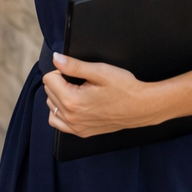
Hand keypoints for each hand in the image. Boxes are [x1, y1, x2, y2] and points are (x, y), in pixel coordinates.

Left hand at [43, 52, 158, 136]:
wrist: (143, 107)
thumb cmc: (125, 88)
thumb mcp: (100, 71)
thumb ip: (74, 65)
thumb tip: (56, 59)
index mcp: (72, 101)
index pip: (48, 79)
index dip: (61, 71)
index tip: (76, 74)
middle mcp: (71, 117)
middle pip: (49, 92)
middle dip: (60, 83)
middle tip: (81, 83)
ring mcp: (76, 127)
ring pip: (51, 106)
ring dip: (59, 97)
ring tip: (78, 92)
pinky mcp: (82, 132)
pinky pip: (57, 122)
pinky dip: (60, 112)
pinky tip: (73, 105)